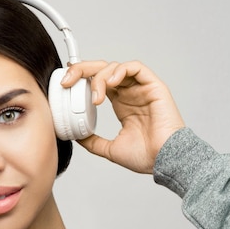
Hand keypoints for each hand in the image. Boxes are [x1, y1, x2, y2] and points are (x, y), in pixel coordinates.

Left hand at [61, 60, 184, 173]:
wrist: (164, 161)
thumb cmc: (147, 156)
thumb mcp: (110, 149)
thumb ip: (93, 141)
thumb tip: (76, 136)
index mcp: (121, 103)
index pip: (97, 82)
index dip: (81, 79)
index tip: (65, 85)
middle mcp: (130, 93)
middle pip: (103, 70)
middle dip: (83, 70)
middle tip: (69, 80)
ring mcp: (141, 88)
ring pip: (116, 67)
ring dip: (100, 77)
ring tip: (96, 97)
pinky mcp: (153, 86)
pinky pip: (136, 67)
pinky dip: (120, 70)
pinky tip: (112, 83)